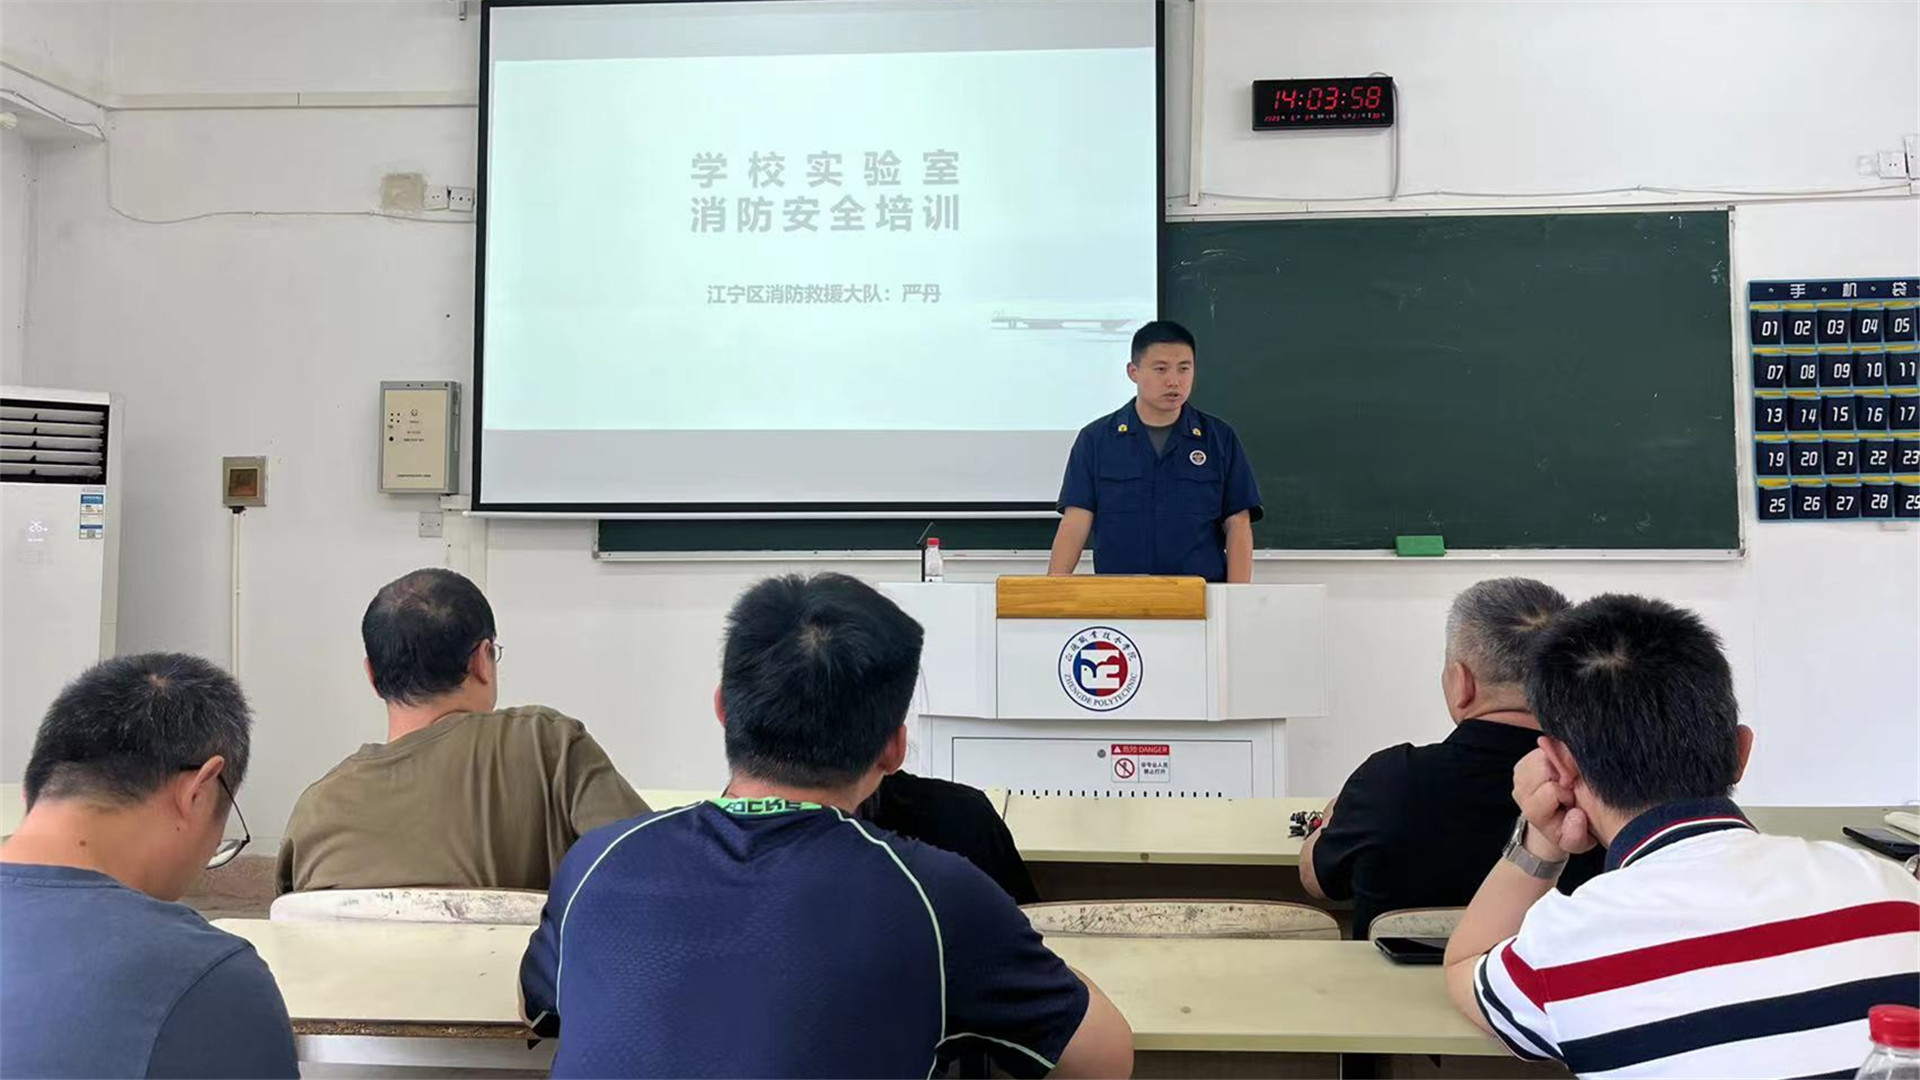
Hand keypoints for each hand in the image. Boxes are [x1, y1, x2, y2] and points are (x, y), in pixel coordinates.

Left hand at [1512, 742, 1598, 856]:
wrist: (1555, 823)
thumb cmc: (1568, 831)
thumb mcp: (1577, 842)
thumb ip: (1576, 833)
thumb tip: (1576, 813)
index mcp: (1533, 810)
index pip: (1552, 789)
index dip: (1568, 792)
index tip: (1572, 800)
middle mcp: (1521, 791)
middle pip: (1543, 764)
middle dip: (1563, 771)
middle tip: (1571, 785)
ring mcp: (1521, 775)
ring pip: (1542, 753)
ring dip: (1559, 762)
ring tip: (1566, 779)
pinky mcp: (1525, 762)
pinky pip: (1543, 748)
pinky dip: (1555, 755)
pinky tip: (1559, 771)